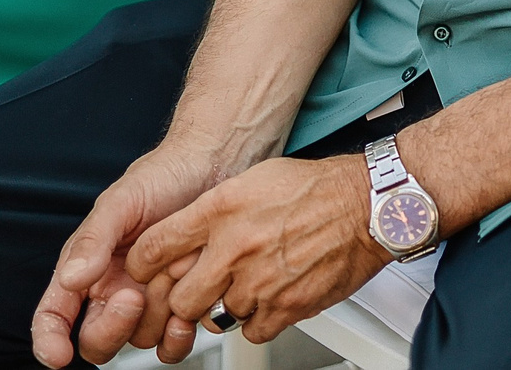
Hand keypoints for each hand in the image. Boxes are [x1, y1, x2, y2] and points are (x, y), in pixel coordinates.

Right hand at [31, 140, 222, 367]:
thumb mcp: (121, 202)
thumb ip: (93, 240)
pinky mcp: (183, 304)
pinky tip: (187, 313)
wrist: (215, 166)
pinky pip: (171, 343)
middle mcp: (114, 290)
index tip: (58, 355)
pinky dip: (178, 338)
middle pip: (96, 341)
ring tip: (170, 276)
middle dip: (110, 328)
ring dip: (153, 318)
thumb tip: (71, 279)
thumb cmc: (163, 177)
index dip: (49, 340)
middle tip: (133, 296)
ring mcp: (149, 300)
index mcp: (87, 268)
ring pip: (137, 340)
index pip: (54, 315)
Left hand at [129, 155, 391, 354]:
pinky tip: (272, 296)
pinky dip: (259, 320)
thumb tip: (186, 235)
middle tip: (203, 288)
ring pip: (216, 318)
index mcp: (222, 208)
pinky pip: (252, 331)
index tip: (147, 271)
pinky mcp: (285, 307)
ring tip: (250, 284)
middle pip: (180, 298)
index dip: (143, 266)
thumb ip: (215, 210)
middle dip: (188, 298)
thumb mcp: (254, 179)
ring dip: (228, 306)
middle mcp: (235, 245)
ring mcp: (260, 281)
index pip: (155, 247)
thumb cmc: (316, 188)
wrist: (368, 205)